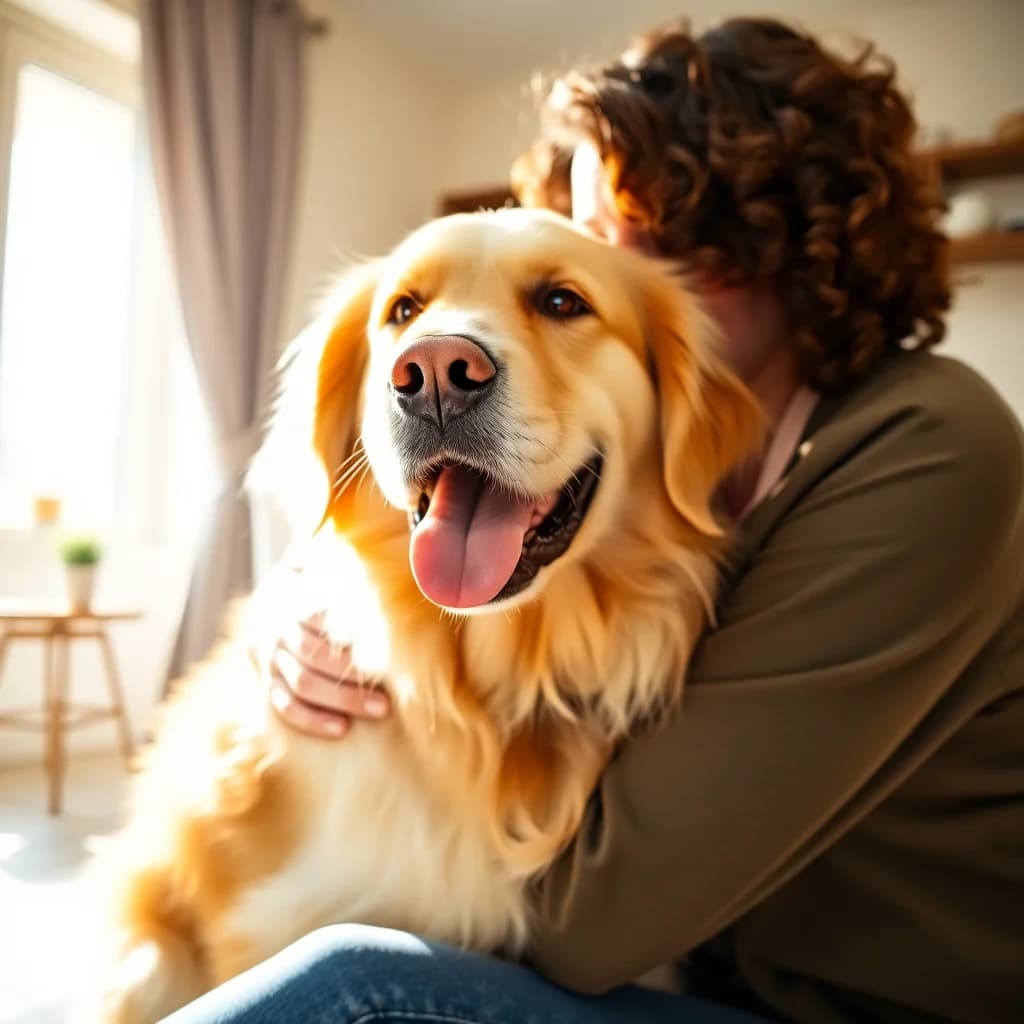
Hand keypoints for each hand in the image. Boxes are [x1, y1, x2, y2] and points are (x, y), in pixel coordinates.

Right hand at [268, 613, 390, 737]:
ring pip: (303, 683)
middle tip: (388, 691)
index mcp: (299, 609)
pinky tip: (342, 729)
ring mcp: (272, 662)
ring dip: (342, 699)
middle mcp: (282, 634)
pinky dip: (314, 720)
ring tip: (377, 710)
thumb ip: (359, 613)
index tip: (385, 653)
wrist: (287, 629)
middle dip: (354, 673)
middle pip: (314, 655)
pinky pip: (287, 708)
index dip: (353, 635)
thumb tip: (388, 627)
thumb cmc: (329, 621)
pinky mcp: (270, 687)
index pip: (323, 620)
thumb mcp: (339, 607)